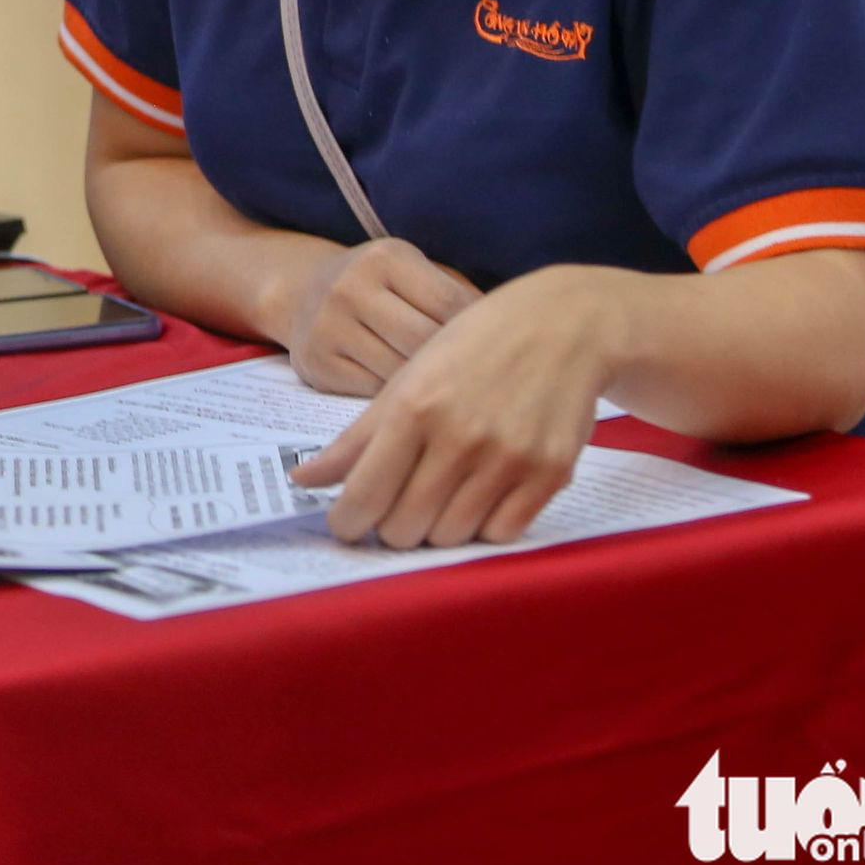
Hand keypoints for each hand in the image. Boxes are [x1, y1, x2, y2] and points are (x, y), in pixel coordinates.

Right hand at [273, 237, 482, 394]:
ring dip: (430, 389)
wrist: (300, 290)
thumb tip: (513, 333)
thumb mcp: (415, 272)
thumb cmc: (380, 285)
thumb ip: (457, 296)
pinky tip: (416, 401)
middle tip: (483, 383)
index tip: (503, 351)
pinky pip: (373, 393)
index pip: (450, 303)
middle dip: (456, 365)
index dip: (481, 331)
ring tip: (456, 397)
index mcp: (386, 257)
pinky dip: (399, 400)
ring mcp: (329, 327)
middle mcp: (351, 287)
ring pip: (399, 373)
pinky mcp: (317, 364)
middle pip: (425, 342)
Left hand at [291, 267, 608, 547]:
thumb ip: (355, 438)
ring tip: (439, 496)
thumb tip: (302, 481)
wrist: (562, 327)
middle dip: (391, 526)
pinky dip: (482, 525)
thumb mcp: (406, 379)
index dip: (347, 522)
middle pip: (404, 527)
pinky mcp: (549, 473)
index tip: (346, 524)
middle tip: (395, 508)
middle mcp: (460, 436)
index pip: (365, 496)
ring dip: (436, 527)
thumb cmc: (472, 349)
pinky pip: (500, 533)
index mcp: (413, 407)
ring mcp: (508, 457)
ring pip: (450, 537)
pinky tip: (479, 496)